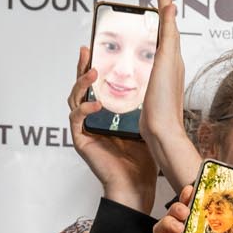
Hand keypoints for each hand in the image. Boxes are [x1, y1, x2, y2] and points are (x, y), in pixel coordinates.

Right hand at [68, 45, 157, 210]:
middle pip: (81, 87)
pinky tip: (95, 105)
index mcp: (106, 113)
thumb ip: (145, 102)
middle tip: (86, 50)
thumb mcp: (146, 123)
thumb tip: (159, 77)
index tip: (97, 48)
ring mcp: (85, 128)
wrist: (136, 185)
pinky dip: (84, 110)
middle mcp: (92, 118)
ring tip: (92, 72)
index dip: (95, 66)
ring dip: (81, 83)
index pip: (97, 85)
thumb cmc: (142, 158)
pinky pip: (75, 119)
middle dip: (81, 67)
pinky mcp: (81, 140)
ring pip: (74, 98)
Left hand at [139, 0, 204, 190]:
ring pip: (170, 27)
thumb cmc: (159, 122)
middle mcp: (174, 62)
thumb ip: (149, 92)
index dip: (165, 25)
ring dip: (167, 6)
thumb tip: (149, 96)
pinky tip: (167, 3)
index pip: (165, 42)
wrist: (164, 130)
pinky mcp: (169, 60)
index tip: (163, 11)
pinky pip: (168, 32)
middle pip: (170, 30)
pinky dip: (168, 16)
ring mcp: (173, 60)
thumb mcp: (150, 101)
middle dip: (167, 9)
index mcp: (169, 70)